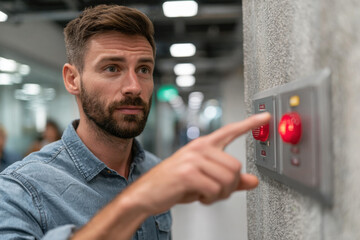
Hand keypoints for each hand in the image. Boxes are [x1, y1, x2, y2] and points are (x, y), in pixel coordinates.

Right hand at [123, 112, 270, 214]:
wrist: (147, 193)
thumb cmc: (174, 183)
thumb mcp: (204, 180)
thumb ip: (230, 180)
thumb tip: (253, 181)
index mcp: (203, 145)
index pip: (229, 131)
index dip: (249, 124)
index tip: (264, 117)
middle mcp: (199, 148)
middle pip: (236, 167)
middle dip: (230, 186)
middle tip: (217, 191)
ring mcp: (192, 159)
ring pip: (228, 179)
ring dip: (220, 194)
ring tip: (206, 194)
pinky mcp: (187, 173)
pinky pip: (215, 190)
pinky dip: (210, 199)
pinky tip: (200, 197)